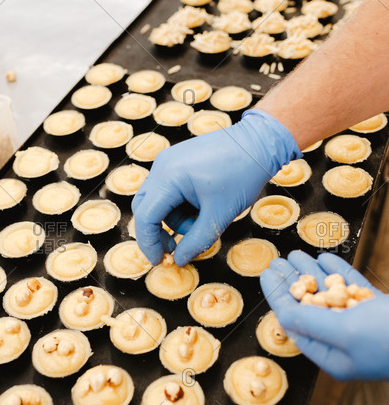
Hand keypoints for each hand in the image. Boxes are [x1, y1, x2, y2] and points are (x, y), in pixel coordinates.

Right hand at [132, 109, 300, 265]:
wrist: (258, 143)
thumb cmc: (242, 174)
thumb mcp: (220, 215)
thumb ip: (196, 241)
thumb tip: (179, 260)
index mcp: (169, 177)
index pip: (145, 217)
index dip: (149, 244)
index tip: (159, 261)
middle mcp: (162, 166)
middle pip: (145, 208)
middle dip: (158, 232)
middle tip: (176, 248)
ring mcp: (167, 161)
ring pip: (159, 201)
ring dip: (176, 218)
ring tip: (204, 218)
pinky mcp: (176, 160)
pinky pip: (168, 189)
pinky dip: (180, 204)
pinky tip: (201, 206)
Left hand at [260, 251, 388, 380]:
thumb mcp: (345, 331)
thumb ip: (311, 322)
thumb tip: (283, 313)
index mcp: (333, 357)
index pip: (295, 323)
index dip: (278, 297)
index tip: (266, 275)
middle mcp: (346, 344)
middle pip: (310, 308)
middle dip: (292, 283)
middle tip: (277, 261)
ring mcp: (364, 327)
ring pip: (330, 296)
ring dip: (312, 273)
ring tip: (295, 253)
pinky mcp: (381, 312)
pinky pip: (354, 290)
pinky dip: (339, 274)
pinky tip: (326, 259)